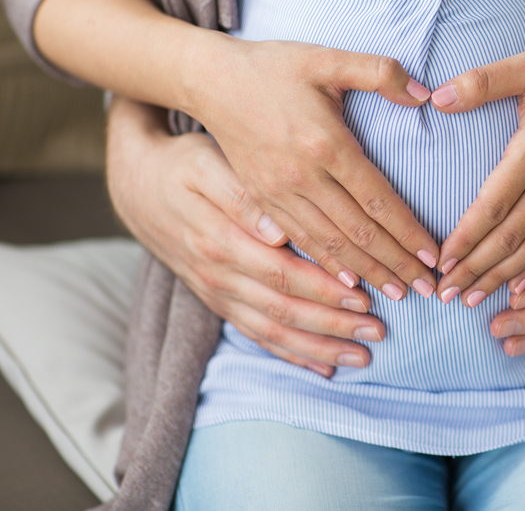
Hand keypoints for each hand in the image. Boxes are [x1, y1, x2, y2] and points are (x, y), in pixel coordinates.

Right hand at [107, 99, 386, 375]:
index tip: (364, 296)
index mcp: (221, 240)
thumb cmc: (185, 166)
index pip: (281, 273)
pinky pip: (257, 335)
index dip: (323, 288)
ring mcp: (218, 294)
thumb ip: (241, 195)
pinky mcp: (219, 302)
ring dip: (319, 348)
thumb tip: (277, 229)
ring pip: (273, 331)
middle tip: (379, 332)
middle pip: (283, 309)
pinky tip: (324, 368)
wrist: (138, 187)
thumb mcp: (206, 164)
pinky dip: (291, 354)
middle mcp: (219, 275)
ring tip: (362, 358)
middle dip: (333, 324)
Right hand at [195, 39, 441, 300]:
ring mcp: (277, 194)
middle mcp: (301, 177)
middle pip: (358, 233)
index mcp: (325, 144)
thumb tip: (424, 94)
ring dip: (367, 274)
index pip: (377, 199)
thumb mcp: (327, 58)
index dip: (408, 231)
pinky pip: (300, 243)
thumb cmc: (274, 67)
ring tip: (399, 294)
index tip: (434, 256)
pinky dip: (327, 268)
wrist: (210, 81)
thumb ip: (380, 72)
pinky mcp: (262, 201)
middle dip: (396, 264)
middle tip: (429, 289)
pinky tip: (349, 286)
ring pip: (330, 246)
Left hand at [429, 40, 524, 305]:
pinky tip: (521, 290)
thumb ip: (482, 81)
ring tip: (473, 300)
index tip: (442, 263)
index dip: (466, 238)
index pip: (494, 204)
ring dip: (504, 277)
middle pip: (513, 236)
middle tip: (446, 295)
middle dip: (477, 269)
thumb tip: (436, 98)